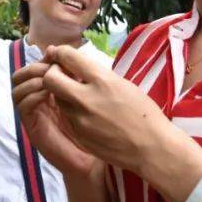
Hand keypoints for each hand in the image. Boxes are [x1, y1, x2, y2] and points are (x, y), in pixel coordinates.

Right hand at [11, 62, 97, 175]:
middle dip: (34, 68)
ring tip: (49, 79)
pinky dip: (32, 95)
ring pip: (17, 89)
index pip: (33, 68)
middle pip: (20, 76)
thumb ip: (72, 77)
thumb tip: (58, 51)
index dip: (42, 60)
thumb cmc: (91, 128)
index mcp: (47, 92)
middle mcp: (36, 102)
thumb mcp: (83, 96)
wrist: (90, 160)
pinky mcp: (31, 128)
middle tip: (50, 67)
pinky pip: (23, 106)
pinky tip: (47, 93)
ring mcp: (32, 115)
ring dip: (32, 80)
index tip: (56, 56)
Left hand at [37, 45, 200, 179]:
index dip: (60, 53)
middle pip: (50, 78)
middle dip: (53, 73)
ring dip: (63, 93)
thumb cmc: (143, 112)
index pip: (67, 57)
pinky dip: (73, 111)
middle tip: (63, 75)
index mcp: (102, 81)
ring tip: (82, 96)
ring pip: (57, 98)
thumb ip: (95, 73)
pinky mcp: (78, 134)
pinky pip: (68, 117)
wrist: (151, 148)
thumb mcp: (122, 84)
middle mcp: (86, 99)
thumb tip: (71, 61)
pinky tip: (90, 115)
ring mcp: (80, 119)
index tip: (60, 55)